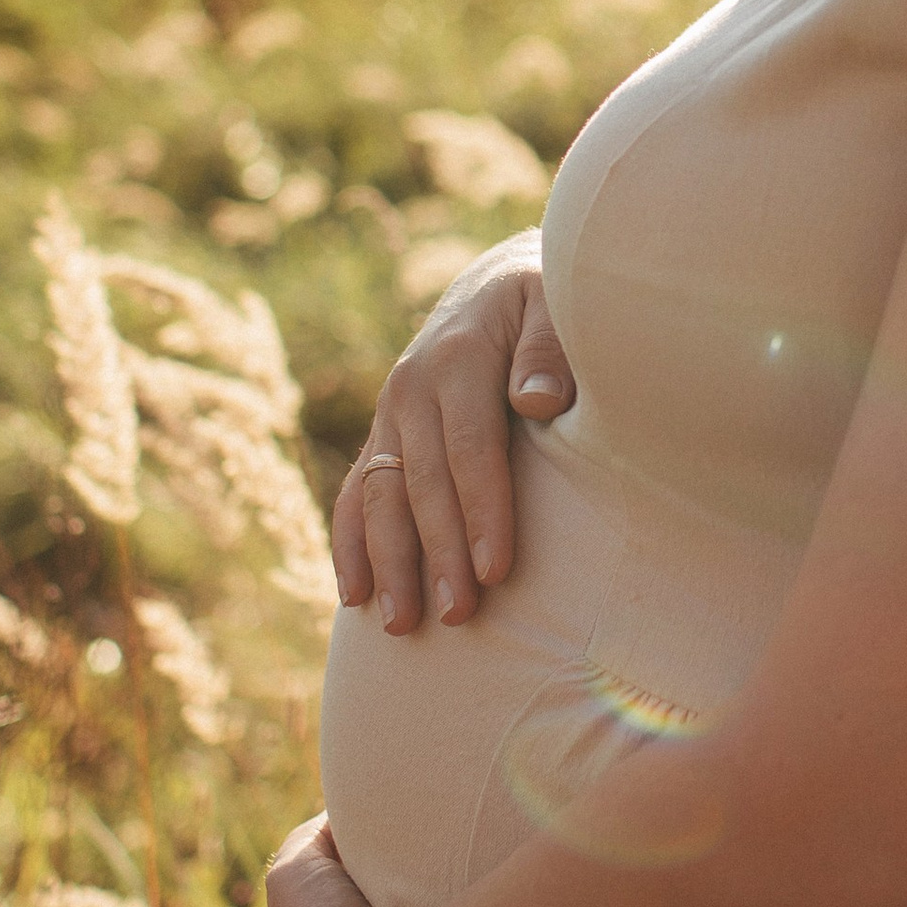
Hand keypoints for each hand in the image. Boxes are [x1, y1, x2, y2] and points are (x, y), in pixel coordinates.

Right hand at [330, 231, 576, 632]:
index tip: (495, 568)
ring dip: (389, 561)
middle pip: (423, 482)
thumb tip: (537, 401)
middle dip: (438, 552)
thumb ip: (550, 349)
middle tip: (458, 614)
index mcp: (458, 358)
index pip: (470, 447)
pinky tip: (355, 594)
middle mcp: (413, 387)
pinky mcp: (383, 433)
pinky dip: (351, 543)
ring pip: (381, 496)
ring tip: (401, 624)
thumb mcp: (555, 304)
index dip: (482, 510)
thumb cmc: (544, 302)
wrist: (495, 282)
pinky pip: (357, 493)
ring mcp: (390, 413)